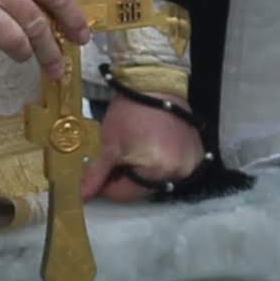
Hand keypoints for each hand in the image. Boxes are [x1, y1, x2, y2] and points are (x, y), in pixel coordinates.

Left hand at [87, 93, 203, 199]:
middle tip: (115, 160)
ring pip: (156, 181)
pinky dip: (160, 165)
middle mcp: (176, 172)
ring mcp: (189, 164)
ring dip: (142, 173)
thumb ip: (97, 173)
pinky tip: (150, 148)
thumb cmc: (131, 110)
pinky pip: (173, 170)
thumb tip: (84, 195)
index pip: (123, 195)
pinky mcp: (195, 156)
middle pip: (141, 190)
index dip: (106, 186)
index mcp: (154, 170)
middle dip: (125, 179)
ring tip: (134, 151)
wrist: (155, 85)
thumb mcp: (109, 143)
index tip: (97, 176)